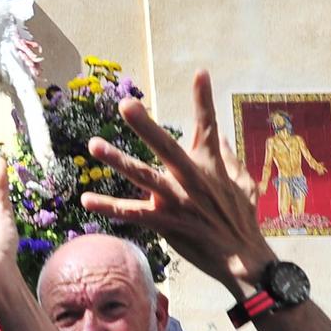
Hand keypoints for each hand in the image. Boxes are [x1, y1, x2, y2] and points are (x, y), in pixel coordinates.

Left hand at [79, 69, 275, 294]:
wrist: (244, 258)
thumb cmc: (244, 219)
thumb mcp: (244, 183)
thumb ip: (228, 157)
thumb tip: (221, 135)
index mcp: (211, 165)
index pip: (209, 125)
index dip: (204, 98)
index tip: (200, 72)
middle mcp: (192, 179)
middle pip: (167, 147)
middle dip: (146, 126)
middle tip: (126, 104)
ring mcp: (177, 201)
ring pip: (143, 177)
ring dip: (118, 160)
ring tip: (94, 145)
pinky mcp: (166, 224)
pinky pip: (133, 214)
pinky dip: (109, 207)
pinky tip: (87, 199)